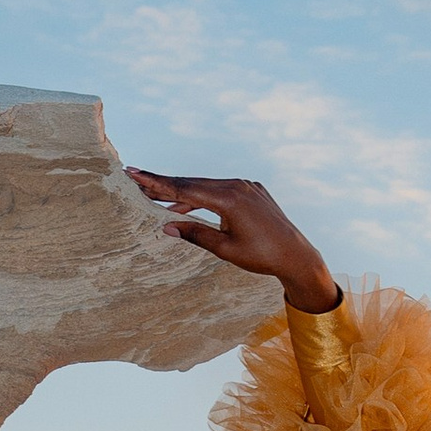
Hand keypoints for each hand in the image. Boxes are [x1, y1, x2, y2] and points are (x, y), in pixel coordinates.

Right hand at [127, 170, 338, 315]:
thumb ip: (195, 234)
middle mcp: (237, 186)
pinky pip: (221, 189)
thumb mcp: (225, 249)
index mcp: (229, 199)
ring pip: (206, 186)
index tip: (133, 173)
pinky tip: (186, 204)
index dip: (156, 182)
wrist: (297, 255)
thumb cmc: (262, 256)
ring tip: (155, 196)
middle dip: (163, 183)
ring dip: (182, 193)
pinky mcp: (253, 190)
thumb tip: (166, 227)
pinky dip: (203, 196)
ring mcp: (246, 186)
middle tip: (135, 178)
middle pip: (192, 183)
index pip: (184, 189)